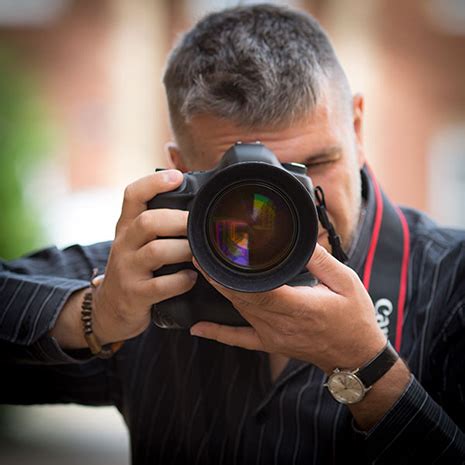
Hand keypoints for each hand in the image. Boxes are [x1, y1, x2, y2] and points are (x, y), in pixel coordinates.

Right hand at [92, 169, 197, 343]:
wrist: (109, 310)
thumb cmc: (135, 269)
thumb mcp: (137, 243)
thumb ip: (157, 224)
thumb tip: (194, 202)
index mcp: (126, 227)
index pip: (132, 195)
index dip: (154, 183)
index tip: (177, 177)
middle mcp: (124, 244)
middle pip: (148, 222)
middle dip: (179, 221)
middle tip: (200, 226)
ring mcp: (127, 270)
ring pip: (156, 251)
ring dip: (184, 250)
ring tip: (198, 253)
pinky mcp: (134, 294)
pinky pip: (161, 285)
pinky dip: (182, 281)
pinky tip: (192, 278)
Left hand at [190, 243, 386, 373]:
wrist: (356, 356)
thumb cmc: (354, 318)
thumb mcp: (346, 282)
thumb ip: (321, 260)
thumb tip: (300, 240)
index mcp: (299, 306)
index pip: (259, 290)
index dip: (234, 275)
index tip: (219, 255)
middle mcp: (281, 323)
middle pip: (241, 298)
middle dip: (218, 276)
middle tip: (201, 255)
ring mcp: (272, 335)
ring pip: (239, 311)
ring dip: (219, 291)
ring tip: (203, 270)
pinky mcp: (270, 343)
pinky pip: (239, 339)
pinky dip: (217, 332)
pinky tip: (198, 328)